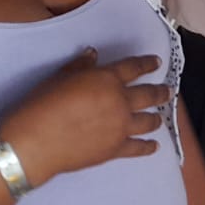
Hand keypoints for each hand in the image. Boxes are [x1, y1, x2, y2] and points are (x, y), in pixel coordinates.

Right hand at [0, 48, 169, 187]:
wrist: (35, 142)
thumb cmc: (42, 104)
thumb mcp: (59, 77)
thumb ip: (81, 65)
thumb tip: (93, 55)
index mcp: (107, 80)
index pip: (133, 68)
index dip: (146, 64)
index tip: (157, 62)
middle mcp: (120, 102)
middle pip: (148, 94)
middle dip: (161, 91)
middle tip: (169, 90)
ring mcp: (120, 127)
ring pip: (148, 121)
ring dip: (156, 118)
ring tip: (160, 117)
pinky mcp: (115, 149)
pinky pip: (138, 147)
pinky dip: (148, 146)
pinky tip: (154, 146)